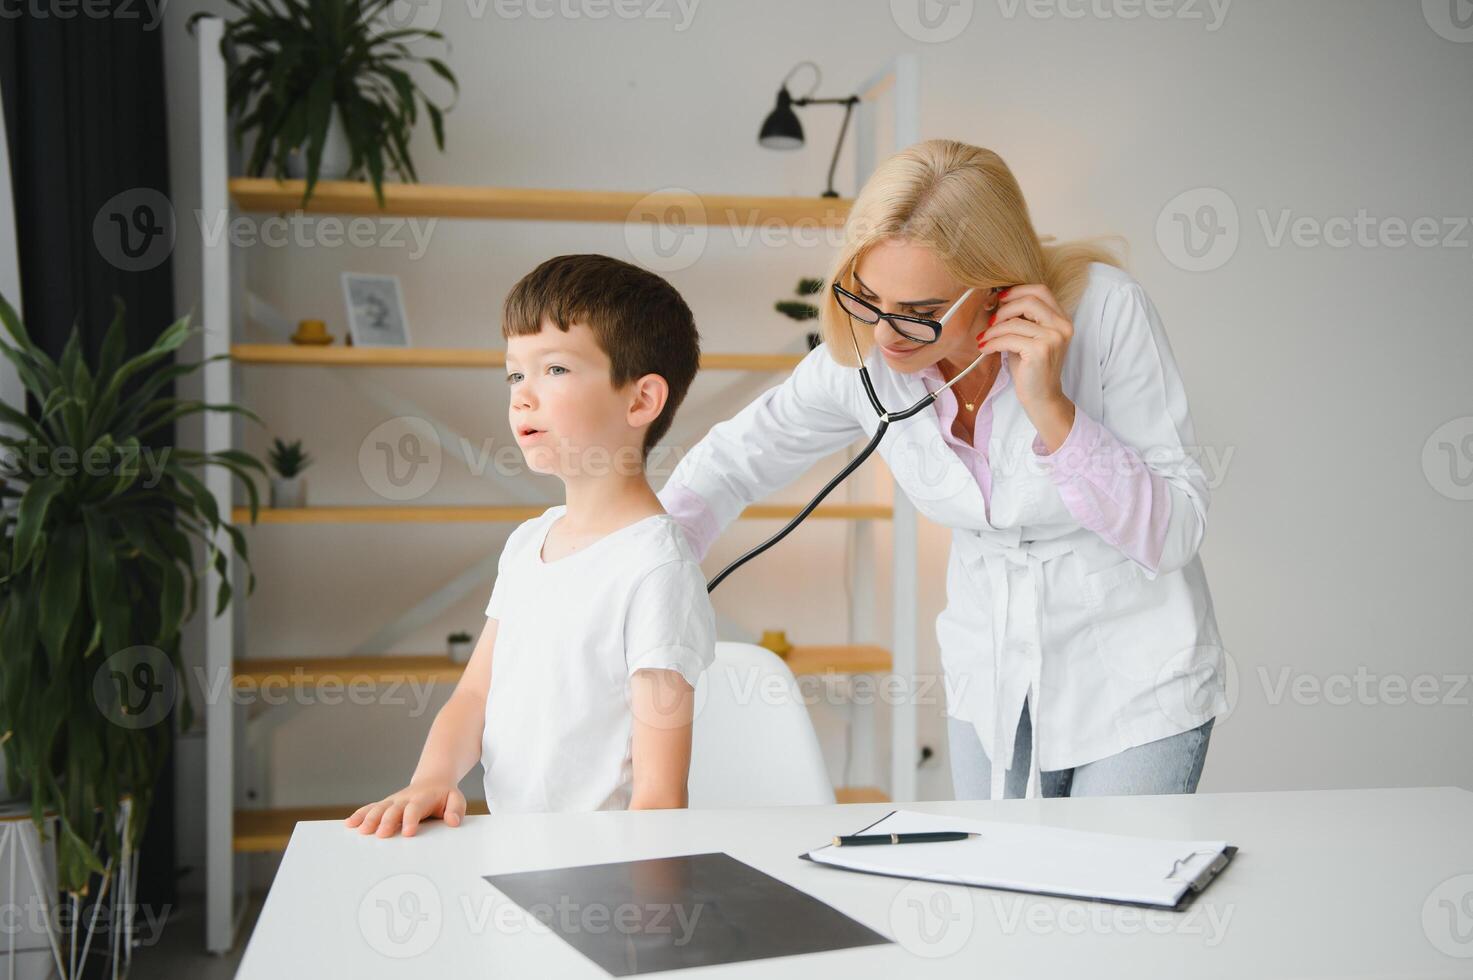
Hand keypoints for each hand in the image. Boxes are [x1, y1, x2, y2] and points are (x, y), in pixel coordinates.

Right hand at [344, 779, 466, 837]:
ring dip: (369, 819)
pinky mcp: (386, 805)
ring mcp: (393, 801)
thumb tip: (453, 821)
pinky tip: (349, 824)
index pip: (415, 809)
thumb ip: (456, 809)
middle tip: (380, 834)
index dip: (411, 820)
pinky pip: (370, 808)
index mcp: (422, 798)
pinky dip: (359, 815)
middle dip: (386, 822)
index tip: (408, 833)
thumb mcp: (456, 799)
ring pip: (379, 809)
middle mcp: (405, 799)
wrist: (433, 780)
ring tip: (361, 831)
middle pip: (393, 810)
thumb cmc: (444, 795)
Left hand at [976, 283, 1076, 450]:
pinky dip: (993, 342)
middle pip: (1029, 300)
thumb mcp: (1029, 337)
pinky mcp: (1040, 351)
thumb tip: (997, 299)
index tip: (999, 298)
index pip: (1041, 290)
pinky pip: (1009, 338)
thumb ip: (1022, 318)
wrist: (1042, 397)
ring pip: (1015, 321)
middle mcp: (1062, 326)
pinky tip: (985, 348)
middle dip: (1004, 308)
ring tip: (985, 338)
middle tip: (990, 320)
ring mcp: (1053, 338)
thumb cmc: (1032, 367)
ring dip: (994, 329)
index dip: (1017, 290)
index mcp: (1062, 319)